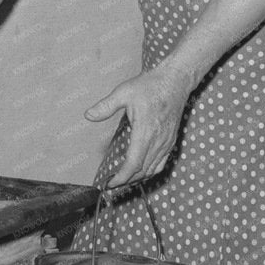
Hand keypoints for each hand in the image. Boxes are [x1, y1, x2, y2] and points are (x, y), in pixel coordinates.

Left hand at [85, 65, 192, 187]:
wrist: (175, 81)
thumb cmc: (150, 86)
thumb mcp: (123, 92)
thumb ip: (105, 106)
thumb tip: (88, 115)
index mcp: (146, 131)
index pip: (134, 164)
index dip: (122, 177)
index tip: (110, 183)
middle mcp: (158, 141)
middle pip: (142, 170)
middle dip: (126, 180)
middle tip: (111, 183)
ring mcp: (167, 142)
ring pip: (153, 169)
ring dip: (138, 178)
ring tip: (123, 180)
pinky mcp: (171, 141)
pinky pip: (162, 163)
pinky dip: (150, 171)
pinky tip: (141, 171)